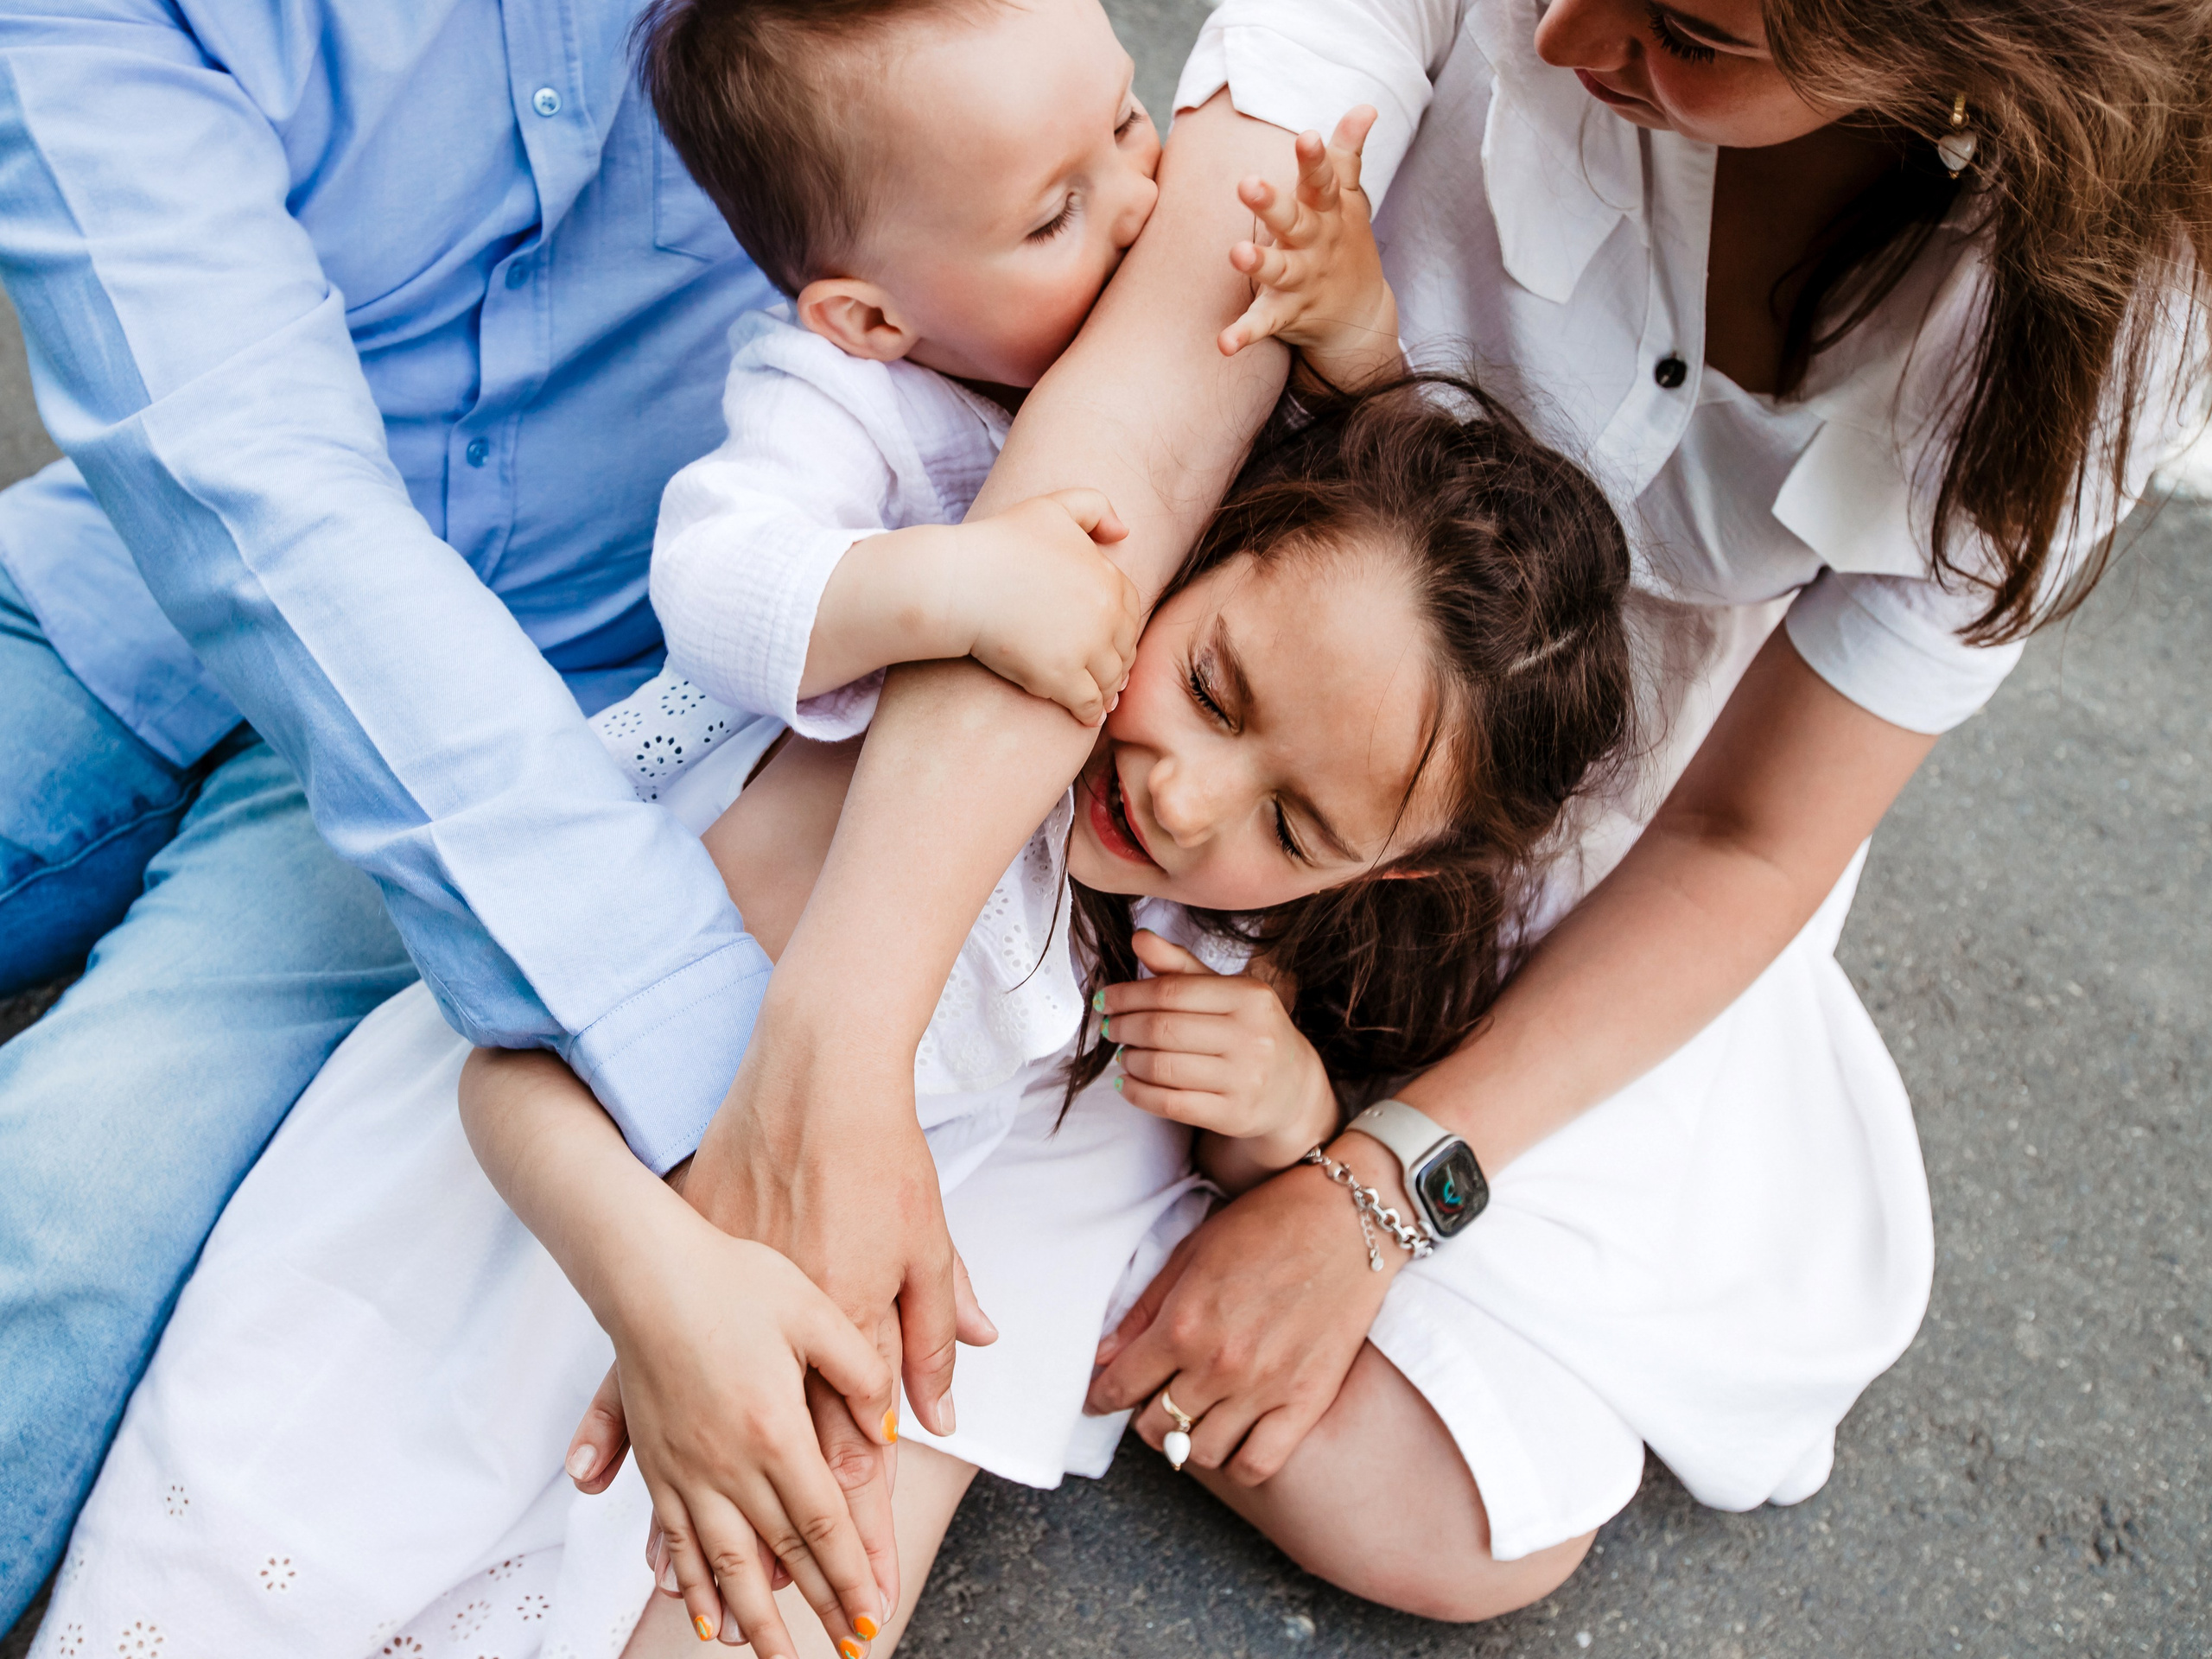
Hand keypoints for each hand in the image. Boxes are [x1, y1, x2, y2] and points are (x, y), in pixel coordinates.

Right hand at [569, 1259, 997, 1649]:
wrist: (648, 1268)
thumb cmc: (733, 1279)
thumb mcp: (815, 1311)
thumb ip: (859, 1374)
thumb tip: (888, 1432)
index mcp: (774, 1428)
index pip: (821, 1522)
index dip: (849, 1573)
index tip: (872, 1614)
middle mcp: (727, 1461)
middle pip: (780, 1556)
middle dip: (819, 1610)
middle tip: (849, 1649)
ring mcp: (685, 1468)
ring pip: (724, 1564)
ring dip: (756, 1618)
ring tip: (777, 1658)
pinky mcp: (656, 1462)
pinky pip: (674, 1540)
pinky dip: (693, 1585)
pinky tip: (707, 1615)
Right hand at [947, 488, 1139, 725]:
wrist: (961, 583)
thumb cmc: (1000, 543)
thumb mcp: (1052, 506)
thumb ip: (1094, 507)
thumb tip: (1124, 533)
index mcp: (1109, 578)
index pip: (1131, 611)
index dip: (1120, 627)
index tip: (1108, 638)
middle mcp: (1106, 614)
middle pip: (1124, 648)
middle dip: (1117, 661)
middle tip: (1107, 675)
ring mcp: (1086, 649)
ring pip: (1111, 680)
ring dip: (1107, 689)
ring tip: (1098, 696)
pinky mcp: (1062, 679)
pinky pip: (1090, 705)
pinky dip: (1091, 712)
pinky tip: (1084, 715)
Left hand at [1085, 1138, 1405, 1484]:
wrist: (1346, 1219)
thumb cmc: (1266, 1224)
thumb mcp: (1191, 1252)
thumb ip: (1145, 1309)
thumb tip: (1104, 1356)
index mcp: (1183, 1325)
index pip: (1121, 1388)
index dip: (1102, 1398)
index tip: (1101, 1398)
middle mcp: (1219, 1365)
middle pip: (1156, 1427)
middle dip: (1144, 1415)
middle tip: (1154, 1397)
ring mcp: (1265, 1389)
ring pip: (1199, 1452)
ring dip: (1186, 1440)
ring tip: (1192, 1416)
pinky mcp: (1306, 1402)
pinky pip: (1257, 1464)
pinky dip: (1236, 1462)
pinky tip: (1233, 1436)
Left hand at [1101, 930, 1337, 1180]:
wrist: (1294, 1090)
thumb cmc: (1249, 1031)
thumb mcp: (1225, 992)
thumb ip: (1180, 966)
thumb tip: (1139, 938)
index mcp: (1250, 996)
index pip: (1170, 991)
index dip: (1127, 995)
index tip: (1105, 1000)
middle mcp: (1252, 1036)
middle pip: (1162, 1029)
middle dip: (1123, 1028)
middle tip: (1109, 1028)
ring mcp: (1245, 1079)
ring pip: (1162, 1067)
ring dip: (1129, 1061)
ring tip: (1123, 1055)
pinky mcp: (1234, 1115)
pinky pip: (1169, 1103)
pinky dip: (1137, 1093)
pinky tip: (1127, 1084)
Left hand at [1218, 107, 1400, 388]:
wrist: (1361, 314)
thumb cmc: (1342, 242)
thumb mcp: (1348, 199)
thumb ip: (1347, 155)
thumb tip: (1367, 106)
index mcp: (1326, 212)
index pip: (1322, 181)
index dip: (1316, 159)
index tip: (1307, 137)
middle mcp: (1315, 244)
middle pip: (1294, 220)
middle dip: (1272, 204)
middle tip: (1247, 183)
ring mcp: (1303, 281)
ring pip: (1279, 270)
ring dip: (1259, 263)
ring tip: (1237, 254)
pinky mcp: (1288, 314)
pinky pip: (1264, 324)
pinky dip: (1245, 334)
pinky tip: (1224, 344)